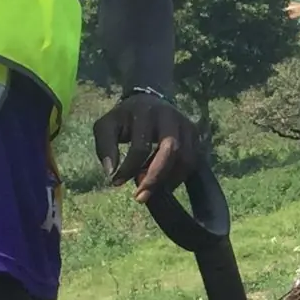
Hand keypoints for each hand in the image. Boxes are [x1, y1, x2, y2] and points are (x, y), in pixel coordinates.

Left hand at [93, 89, 200, 203]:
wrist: (147, 102)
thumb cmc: (124, 119)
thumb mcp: (106, 126)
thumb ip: (105, 147)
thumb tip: (111, 173)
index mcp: (145, 112)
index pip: (141, 146)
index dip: (129, 168)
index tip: (115, 182)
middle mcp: (170, 116)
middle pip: (171, 151)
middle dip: (156, 178)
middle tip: (141, 197)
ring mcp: (186, 124)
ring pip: (187, 159)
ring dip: (170, 179)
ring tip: (152, 190)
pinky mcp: (195, 134)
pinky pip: (194, 160)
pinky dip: (180, 176)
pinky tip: (164, 182)